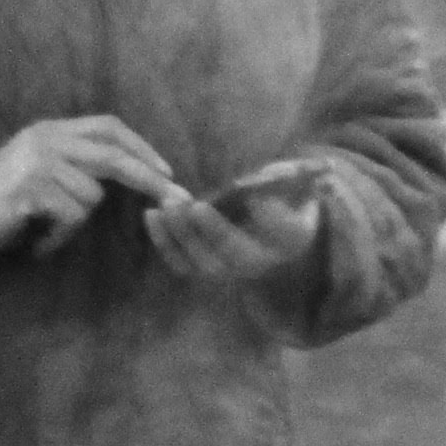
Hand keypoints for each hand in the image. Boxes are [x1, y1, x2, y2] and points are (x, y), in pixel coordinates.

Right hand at [0, 116, 181, 266]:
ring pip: (91, 198)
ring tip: (40, 232)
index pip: (107, 126)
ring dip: (72, 226)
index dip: (141, 147)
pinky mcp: (27, 190)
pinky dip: (55, 240)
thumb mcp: (33, 174)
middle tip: (179, 200)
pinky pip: (69, 219)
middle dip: (150, 179)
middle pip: (113, 154)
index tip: (167, 172)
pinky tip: (32, 243)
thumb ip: (70, 167)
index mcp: (47, 131)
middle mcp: (43, 139)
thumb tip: (121, 177)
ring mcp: (35, 162)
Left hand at [142, 157, 324, 287]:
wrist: (265, 215)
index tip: (256, 200)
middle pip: (240, 255)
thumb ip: (284, 175)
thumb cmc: (280, 189)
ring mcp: (231, 269)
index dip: (274, 220)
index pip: (288, 233)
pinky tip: (151, 215)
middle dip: (216, 232)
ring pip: (206, 264)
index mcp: (294, 236)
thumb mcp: (293, 178)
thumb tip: (270, 175)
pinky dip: (164, 242)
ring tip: (168, 205)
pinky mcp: (203, 268)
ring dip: (184, 236)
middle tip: (197, 206)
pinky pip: (181, 263)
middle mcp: (263, 261)